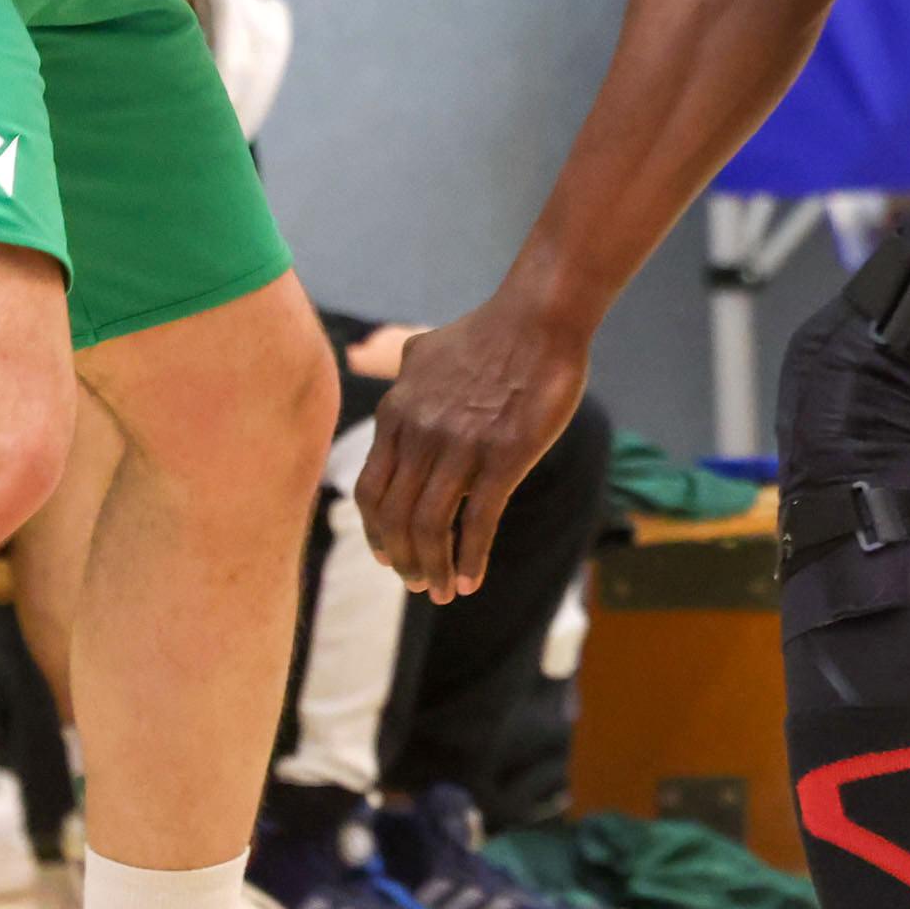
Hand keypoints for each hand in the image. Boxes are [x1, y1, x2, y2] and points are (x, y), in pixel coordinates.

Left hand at [355, 305, 587, 600]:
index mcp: (396, 413)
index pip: (371, 490)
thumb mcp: (426, 351)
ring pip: (430, 527)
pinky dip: (470, 559)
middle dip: (403, 560)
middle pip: (394, 518)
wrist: (538, 318)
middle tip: (417, 583)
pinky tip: (472, 580)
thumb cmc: (489, 333)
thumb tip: (398, 375)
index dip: (376, 532)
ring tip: (442, 591)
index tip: (389, 555)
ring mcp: (459, 446)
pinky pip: (477, 522)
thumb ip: (405, 373)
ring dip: (433, 569)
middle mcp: (419, 433)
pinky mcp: (503, 456)